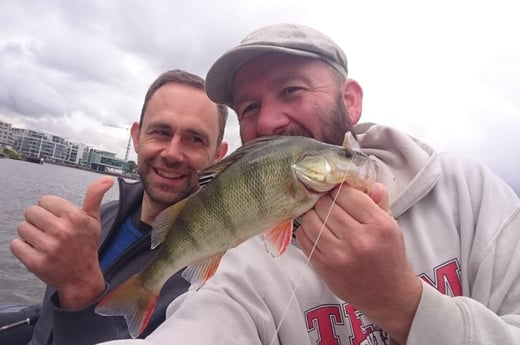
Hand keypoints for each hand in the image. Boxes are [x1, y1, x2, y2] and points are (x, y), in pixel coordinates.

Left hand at [10, 176, 113, 309]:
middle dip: (38, 220)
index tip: (59, 220)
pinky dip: (22, 248)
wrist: (81, 278)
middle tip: (50, 231)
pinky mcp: (35, 262)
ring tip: (44, 241)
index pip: (45, 200)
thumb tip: (108, 178)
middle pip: (31, 212)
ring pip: (22, 228)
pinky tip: (37, 251)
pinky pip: (15, 245)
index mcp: (75, 217)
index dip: (50, 210)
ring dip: (30, 234)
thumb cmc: (86, 246)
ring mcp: (48, 247)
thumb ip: (95, 196)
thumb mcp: (93, 220)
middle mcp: (62, 231)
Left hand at [295, 182, 421, 342]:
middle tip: (329, 205)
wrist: (387, 295)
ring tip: (322, 217)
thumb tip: (366, 182)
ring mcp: (339, 254)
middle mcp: (359, 239)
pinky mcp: (324, 266)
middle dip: (325, 201)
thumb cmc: (389, 257)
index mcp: (379, 225)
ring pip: (311, 219)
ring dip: (313, 214)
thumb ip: (379, 202)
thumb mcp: (391, 226)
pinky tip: (317, 231)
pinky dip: (306, 230)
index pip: (346, 193)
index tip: (338, 193)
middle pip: (326, 204)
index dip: (339, 190)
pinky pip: (303, 237)